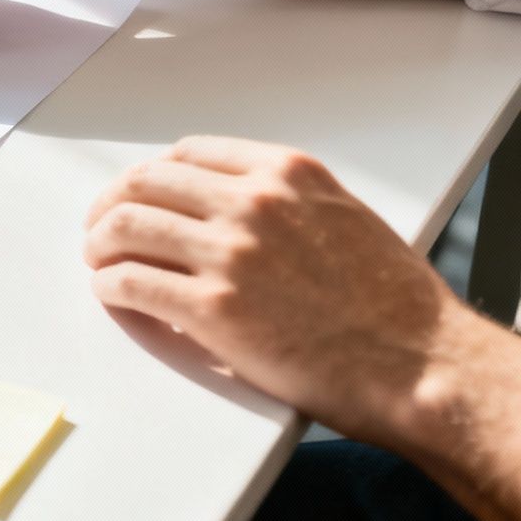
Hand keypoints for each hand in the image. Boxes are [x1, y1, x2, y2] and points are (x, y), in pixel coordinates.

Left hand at [83, 136, 494, 448]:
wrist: (420, 367)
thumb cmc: (393, 304)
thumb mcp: (344, 216)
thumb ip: (285, 200)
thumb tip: (225, 202)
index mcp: (286, 173)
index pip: (187, 153)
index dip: (151, 177)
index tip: (137, 196)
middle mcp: (253, 203)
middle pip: (143, 183)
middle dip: (111, 205)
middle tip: (100, 230)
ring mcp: (230, 254)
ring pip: (124, 228)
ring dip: (100, 245)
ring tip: (100, 262)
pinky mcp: (212, 309)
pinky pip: (131, 283)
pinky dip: (110, 287)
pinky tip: (114, 295)